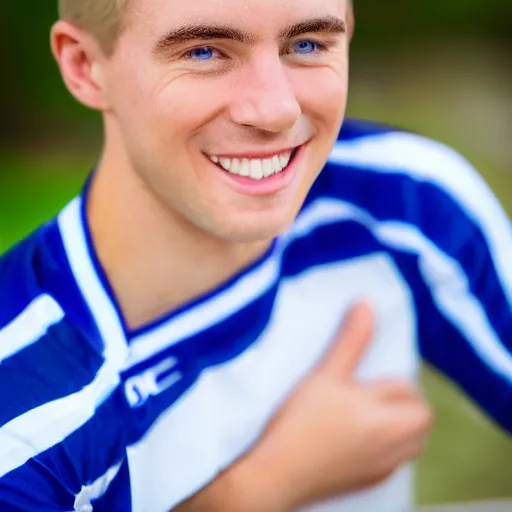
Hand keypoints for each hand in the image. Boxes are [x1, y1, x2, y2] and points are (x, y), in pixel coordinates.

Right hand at [175, 303, 433, 510]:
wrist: (276, 473)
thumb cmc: (300, 422)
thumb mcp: (326, 374)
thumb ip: (351, 340)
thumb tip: (366, 305)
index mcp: (387, 418)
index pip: (409, 391)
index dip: (389, 379)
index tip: (365, 378)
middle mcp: (392, 446)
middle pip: (421, 419)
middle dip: (405, 403)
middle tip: (372, 394)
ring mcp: (382, 468)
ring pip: (412, 443)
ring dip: (400, 426)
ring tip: (368, 415)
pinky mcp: (369, 483)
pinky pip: (395, 462)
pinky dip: (387, 448)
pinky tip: (357, 439)